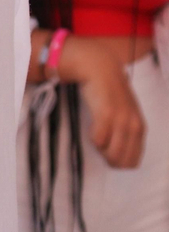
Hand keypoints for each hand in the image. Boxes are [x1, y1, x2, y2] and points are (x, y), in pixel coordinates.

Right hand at [66, 40, 146, 168]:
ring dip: (101, 151)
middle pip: (122, 160)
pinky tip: (91, 128)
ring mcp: (120, 121)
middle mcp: (133, 126)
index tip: (108, 153)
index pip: (133, 160)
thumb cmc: (109, 91)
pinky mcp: (106, 115)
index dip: (119, 162)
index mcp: (140, 128)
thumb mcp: (125, 112)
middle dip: (108, 159)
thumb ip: (125, 130)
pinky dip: (93, 139)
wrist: (101, 69)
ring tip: (95, 137)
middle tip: (99, 149)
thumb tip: (116, 150)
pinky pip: (98, 140)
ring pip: (111, 153)